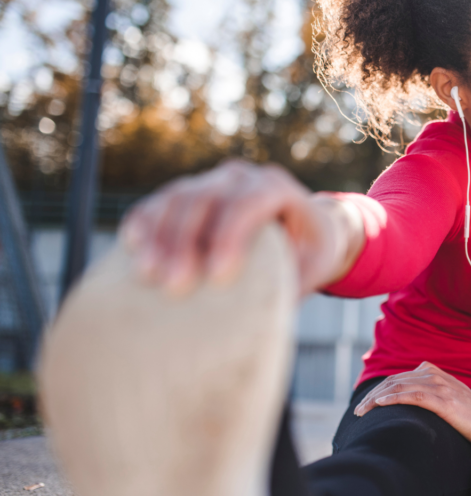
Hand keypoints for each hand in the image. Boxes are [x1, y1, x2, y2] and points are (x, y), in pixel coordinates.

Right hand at [119, 159, 363, 296]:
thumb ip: (293, 284)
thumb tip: (264, 319)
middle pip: (207, 198)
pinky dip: (145, 221)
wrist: (304, 227)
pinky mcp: (190, 192)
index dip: (230, 236)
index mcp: (278, 188)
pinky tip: (133, 247)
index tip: (216, 277)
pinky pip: (160, 201)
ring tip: (148, 275)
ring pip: (178, 197)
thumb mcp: (313, 268)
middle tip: (174, 286)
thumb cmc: (310, 252)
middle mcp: (243, 177)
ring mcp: (213, 180)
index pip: (250, 203)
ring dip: (159, 235)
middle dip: (186, 241)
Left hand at [353, 362, 470, 446]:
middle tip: (358, 411)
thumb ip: (428, 392)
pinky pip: (413, 396)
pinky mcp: (443, 401)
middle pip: (393, 381)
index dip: (378, 390)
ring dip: (376, 399)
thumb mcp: (446, 396)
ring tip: (362, 411)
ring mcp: (439, 387)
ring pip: (399, 387)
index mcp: (432, 372)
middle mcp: (433, 376)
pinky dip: (393, 398)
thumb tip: (406, 401)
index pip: (397, 378)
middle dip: (372, 395)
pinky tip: (380, 404)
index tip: (365, 405)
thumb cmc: (469, 414)